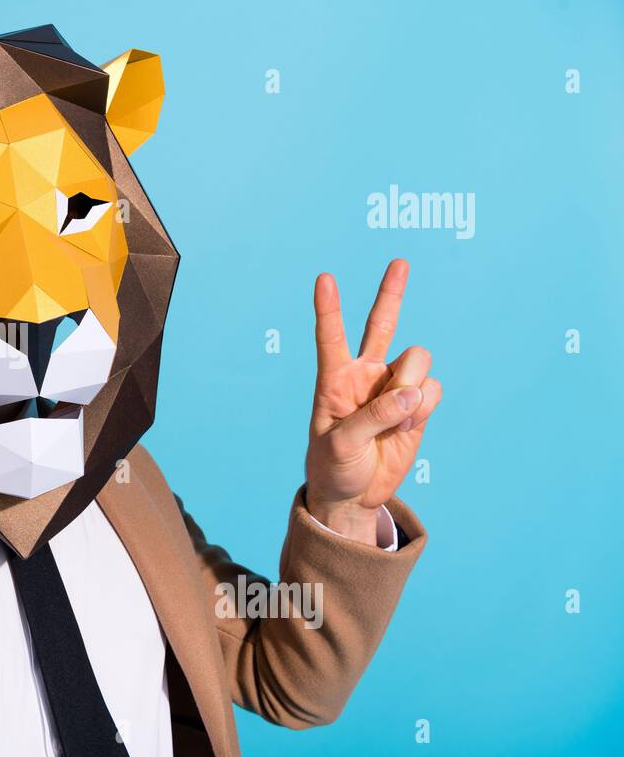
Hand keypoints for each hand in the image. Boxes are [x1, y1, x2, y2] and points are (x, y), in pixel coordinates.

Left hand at [304, 259, 441, 544]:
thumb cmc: (334, 466)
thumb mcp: (342, 444)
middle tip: (399, 262)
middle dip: (391, 293)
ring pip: (418, 360)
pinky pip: (432, 390)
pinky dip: (424, 409)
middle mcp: (365, 374)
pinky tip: (407, 428)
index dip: (329, 308)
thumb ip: (375, 416)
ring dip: (412, 386)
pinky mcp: (417, 405)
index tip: (324, 278)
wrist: (355, 494)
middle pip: (381, 324)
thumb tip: (413, 393)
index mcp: (334, 379)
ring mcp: (394, 386)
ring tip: (395, 420)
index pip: (331, 337)